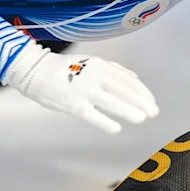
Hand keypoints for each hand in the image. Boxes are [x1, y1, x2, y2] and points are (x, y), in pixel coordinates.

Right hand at [3, 41, 158, 133]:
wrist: (35, 70)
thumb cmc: (65, 68)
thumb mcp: (91, 62)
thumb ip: (113, 69)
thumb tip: (135, 78)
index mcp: (101, 65)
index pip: (127, 80)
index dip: (142, 92)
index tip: (152, 103)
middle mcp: (94, 76)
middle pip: (123, 90)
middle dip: (141, 102)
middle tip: (154, 113)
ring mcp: (83, 89)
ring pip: (111, 101)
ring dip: (128, 110)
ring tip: (141, 119)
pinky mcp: (71, 104)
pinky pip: (91, 115)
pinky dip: (104, 121)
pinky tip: (116, 128)